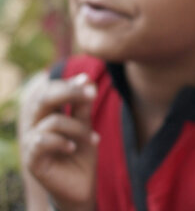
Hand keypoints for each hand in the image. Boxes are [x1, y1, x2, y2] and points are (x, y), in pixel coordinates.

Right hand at [19, 72, 98, 210]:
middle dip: (69, 93)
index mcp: (46, 115)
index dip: (68, 84)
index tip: (88, 82)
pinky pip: (43, 142)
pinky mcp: (32, 160)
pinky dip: (62, 142)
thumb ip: (82, 107)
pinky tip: (73, 148)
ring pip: (52, 121)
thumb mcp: (85, 127)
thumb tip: (85, 79)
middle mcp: (35, 125)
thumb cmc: (82, 154)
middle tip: (92, 95)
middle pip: (44, 98)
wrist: (81, 185)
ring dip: (78, 128)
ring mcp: (31, 142)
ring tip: (93, 138)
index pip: (50, 90)